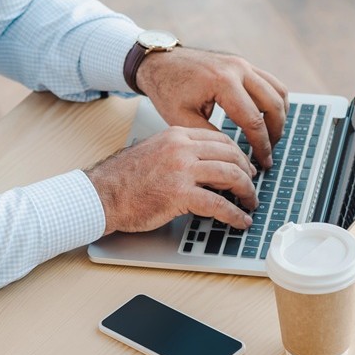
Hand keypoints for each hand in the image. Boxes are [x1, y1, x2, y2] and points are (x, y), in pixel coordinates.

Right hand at [85, 126, 259, 234]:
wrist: (101, 194)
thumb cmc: (123, 178)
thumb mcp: (155, 151)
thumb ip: (180, 154)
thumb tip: (206, 166)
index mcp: (177, 135)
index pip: (220, 140)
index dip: (238, 155)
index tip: (246, 166)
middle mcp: (181, 148)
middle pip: (230, 155)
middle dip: (247, 173)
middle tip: (253, 186)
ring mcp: (181, 170)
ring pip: (230, 176)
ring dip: (246, 192)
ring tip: (251, 203)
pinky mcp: (179, 194)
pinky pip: (218, 204)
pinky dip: (235, 214)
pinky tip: (240, 220)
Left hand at [135, 47, 288, 167]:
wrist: (159, 62)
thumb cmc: (166, 88)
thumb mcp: (182, 119)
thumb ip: (210, 137)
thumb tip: (235, 157)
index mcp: (222, 82)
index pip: (253, 120)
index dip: (261, 146)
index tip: (263, 163)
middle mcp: (237, 69)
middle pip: (274, 105)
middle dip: (275, 133)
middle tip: (268, 153)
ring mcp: (242, 63)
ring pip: (279, 91)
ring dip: (280, 116)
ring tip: (271, 138)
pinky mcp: (242, 63)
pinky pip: (271, 82)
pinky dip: (275, 101)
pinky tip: (267, 118)